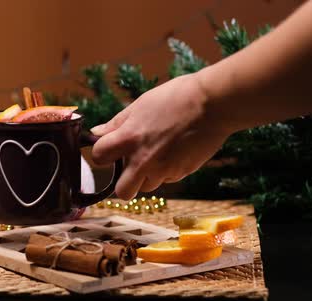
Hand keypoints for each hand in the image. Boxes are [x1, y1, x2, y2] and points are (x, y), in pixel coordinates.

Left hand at [91, 74, 231, 199]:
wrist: (214, 104)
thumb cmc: (176, 98)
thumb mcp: (140, 105)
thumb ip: (117, 123)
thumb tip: (96, 133)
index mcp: (129, 139)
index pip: (99, 157)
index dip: (102, 154)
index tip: (108, 150)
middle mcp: (144, 160)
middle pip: (122, 192)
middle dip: (123, 183)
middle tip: (129, 169)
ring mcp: (164, 170)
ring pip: (147, 186)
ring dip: (147, 176)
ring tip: (157, 155)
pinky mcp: (183, 173)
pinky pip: (167, 179)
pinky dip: (167, 171)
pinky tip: (175, 152)